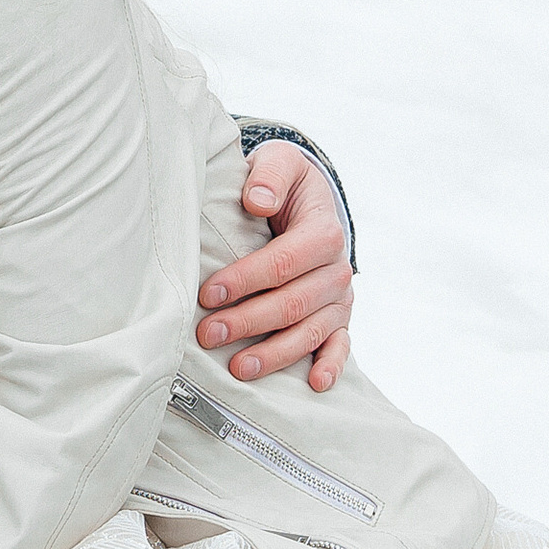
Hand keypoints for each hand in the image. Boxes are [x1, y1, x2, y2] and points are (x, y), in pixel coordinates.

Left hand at [195, 141, 351, 391]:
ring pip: (310, 331)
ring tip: (239, 368)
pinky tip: (314, 385)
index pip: (283, 261)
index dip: (245, 279)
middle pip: (293, 303)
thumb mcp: (279, 164)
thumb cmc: (284, 184)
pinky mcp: (339, 318)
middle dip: (248, 321)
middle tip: (207, 334)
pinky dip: (330, 365)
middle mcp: (337, 269)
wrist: (309, 201)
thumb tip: (258, 200)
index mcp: (323, 231)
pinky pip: (340, 346)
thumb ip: (269, 175)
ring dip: (276, 353)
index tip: (208, 292)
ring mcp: (340, 298)